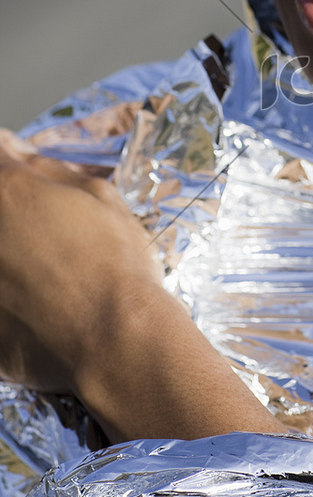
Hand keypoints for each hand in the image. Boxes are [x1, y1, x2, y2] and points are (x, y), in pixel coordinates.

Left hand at [0, 129, 283, 441]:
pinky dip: (13, 298)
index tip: (22, 170)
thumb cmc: (117, 267)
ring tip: (49, 273)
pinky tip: (43, 306)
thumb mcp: (102, 196)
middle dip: (14, 213)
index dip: (10, 158)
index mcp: (7, 191)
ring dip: (13, 253)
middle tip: (45, 232)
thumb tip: (19, 155)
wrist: (117, 341)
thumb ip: (50, 167)